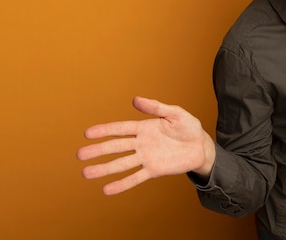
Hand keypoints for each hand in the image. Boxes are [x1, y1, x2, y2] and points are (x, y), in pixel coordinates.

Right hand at [77, 96, 214, 194]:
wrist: (201, 146)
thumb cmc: (188, 127)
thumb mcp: (175, 113)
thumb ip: (156, 107)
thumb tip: (135, 99)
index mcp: (144, 127)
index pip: (120, 128)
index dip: (104, 130)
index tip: (87, 133)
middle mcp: (141, 143)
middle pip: (116, 147)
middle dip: (98, 150)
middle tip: (79, 155)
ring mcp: (146, 157)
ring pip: (121, 164)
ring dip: (104, 169)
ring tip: (86, 173)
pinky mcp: (154, 170)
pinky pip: (136, 177)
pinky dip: (122, 184)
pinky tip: (107, 190)